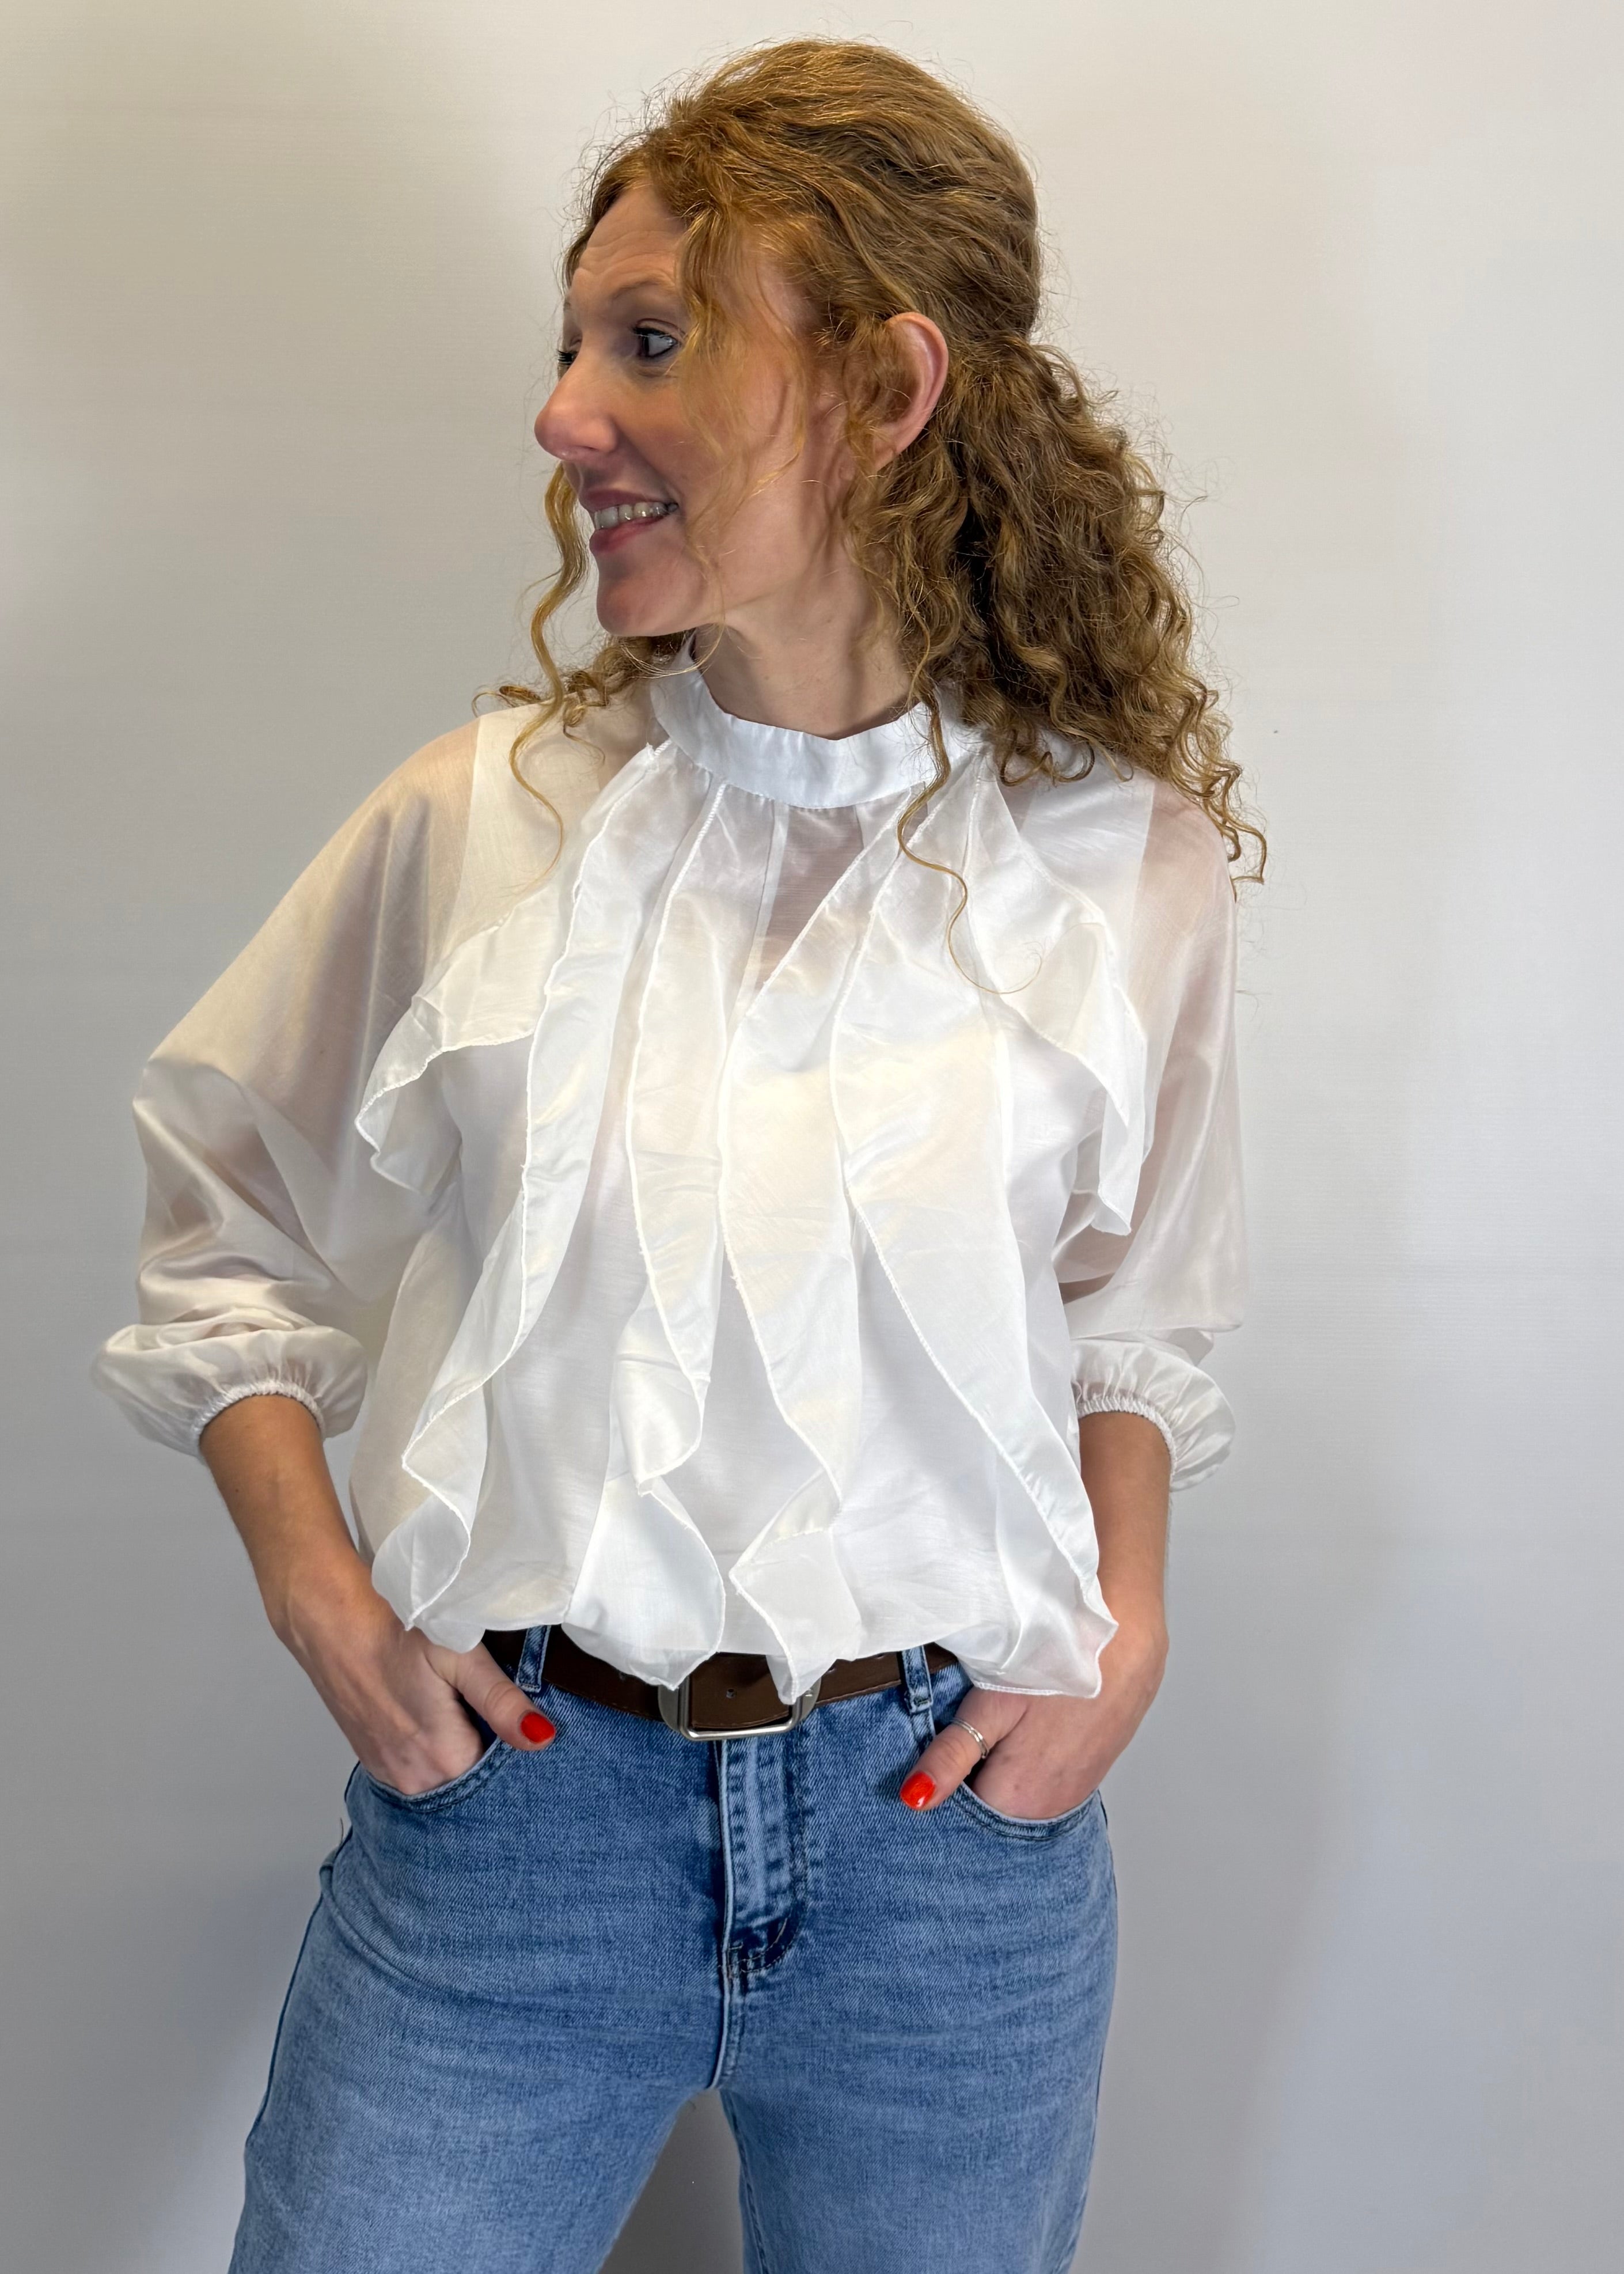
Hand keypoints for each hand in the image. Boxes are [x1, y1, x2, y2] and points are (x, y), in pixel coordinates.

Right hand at [280, 1558, 555, 1795]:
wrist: (331, 1623)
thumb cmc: (396, 1631)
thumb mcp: (460, 1657)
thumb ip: (501, 1702)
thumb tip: (542, 1738)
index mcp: (444, 1760)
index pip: (501, 1770)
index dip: (510, 1738)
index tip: (506, 1708)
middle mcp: (415, 1780)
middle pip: (471, 1774)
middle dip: (484, 1744)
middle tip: (474, 1698)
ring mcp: (389, 1773)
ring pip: (442, 1771)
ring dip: (455, 1744)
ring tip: (450, 1700)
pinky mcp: (373, 1760)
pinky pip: (416, 1766)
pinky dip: (428, 1745)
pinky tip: (426, 1708)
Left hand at [898, 1613, 1167, 1818]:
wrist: (1124, 1643)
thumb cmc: (1054, 1668)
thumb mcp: (990, 1708)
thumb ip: (951, 1758)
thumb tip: (913, 1800)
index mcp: (1015, 1801)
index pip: (958, 1815)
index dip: (942, 1781)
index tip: (941, 1748)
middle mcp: (1047, 1812)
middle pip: (989, 1810)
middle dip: (970, 1780)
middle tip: (971, 1729)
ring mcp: (1072, 1796)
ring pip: (1017, 1797)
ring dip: (1000, 1772)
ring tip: (1002, 1724)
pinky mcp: (1087, 1776)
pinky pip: (1045, 1785)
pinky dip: (1027, 1765)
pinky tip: (1029, 1729)